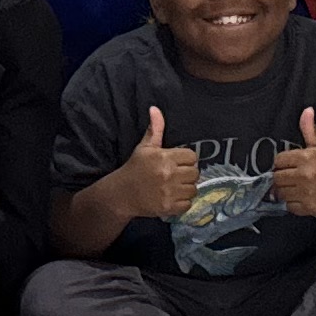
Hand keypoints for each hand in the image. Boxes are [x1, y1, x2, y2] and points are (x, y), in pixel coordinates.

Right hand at [93, 105, 198, 226]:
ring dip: (186, 188)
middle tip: (176, 175)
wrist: (121, 194)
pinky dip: (183, 202)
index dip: (186, 160)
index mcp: (164, 157)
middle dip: (187, 174)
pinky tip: (173, 197)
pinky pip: (188, 204)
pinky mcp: (169, 207)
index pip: (191, 156)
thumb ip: (155, 129)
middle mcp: (168, 174)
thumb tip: (155, 108)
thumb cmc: (135, 168)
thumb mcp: (144, 148)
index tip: (177, 163)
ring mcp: (169, 192)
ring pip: (193, 189)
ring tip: (175, 187)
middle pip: (195, 173)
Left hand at [265, 107, 315, 221]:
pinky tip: (302, 196)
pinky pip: (289, 207)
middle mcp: (306, 175)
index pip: (279, 160)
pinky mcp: (310, 208)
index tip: (288, 164)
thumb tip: (307, 110)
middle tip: (290, 176)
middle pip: (277, 178)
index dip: (282, 162)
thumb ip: (310, 130)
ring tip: (295, 186)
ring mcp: (307, 193)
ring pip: (281, 193)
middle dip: (281, 177)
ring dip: (285, 190)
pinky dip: (292, 203)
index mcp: (308, 157)